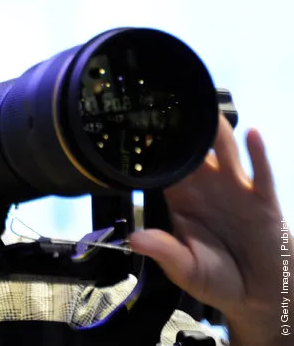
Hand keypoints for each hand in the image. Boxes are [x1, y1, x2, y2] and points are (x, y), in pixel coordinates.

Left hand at [129, 114, 287, 343]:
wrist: (259, 294)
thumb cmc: (216, 278)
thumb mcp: (185, 269)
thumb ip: (163, 251)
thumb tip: (135, 239)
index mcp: (180, 198)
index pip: (161, 165)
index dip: (151, 147)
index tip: (137, 127)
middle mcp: (205, 186)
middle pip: (191, 149)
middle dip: (181, 128)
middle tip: (167, 104)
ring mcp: (234, 188)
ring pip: (224, 150)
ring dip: (216, 131)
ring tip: (203, 111)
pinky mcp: (262, 199)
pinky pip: (261, 172)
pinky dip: (257, 152)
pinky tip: (251, 135)